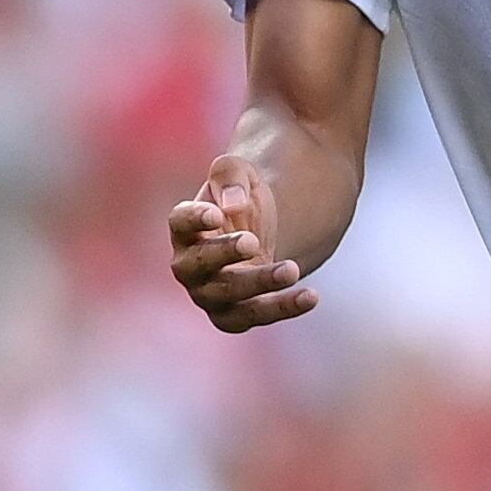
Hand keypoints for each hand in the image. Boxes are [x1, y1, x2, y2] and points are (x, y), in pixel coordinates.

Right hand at [167, 153, 316, 331]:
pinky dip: (282, 308)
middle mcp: (190, 266)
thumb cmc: (241, 199)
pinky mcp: (235, 314)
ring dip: (259, 284)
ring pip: (227, 298)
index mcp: (185, 228)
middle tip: (254, 241)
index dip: (194, 219)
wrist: (261, 229)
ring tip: (292, 269)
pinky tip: (310, 296)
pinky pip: (254, 317)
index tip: (216, 213)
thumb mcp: (240, 173)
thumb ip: (230, 176)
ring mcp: (209, 294)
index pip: (180, 223)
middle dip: (224, 254)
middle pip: (198, 265)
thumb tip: (233, 205)